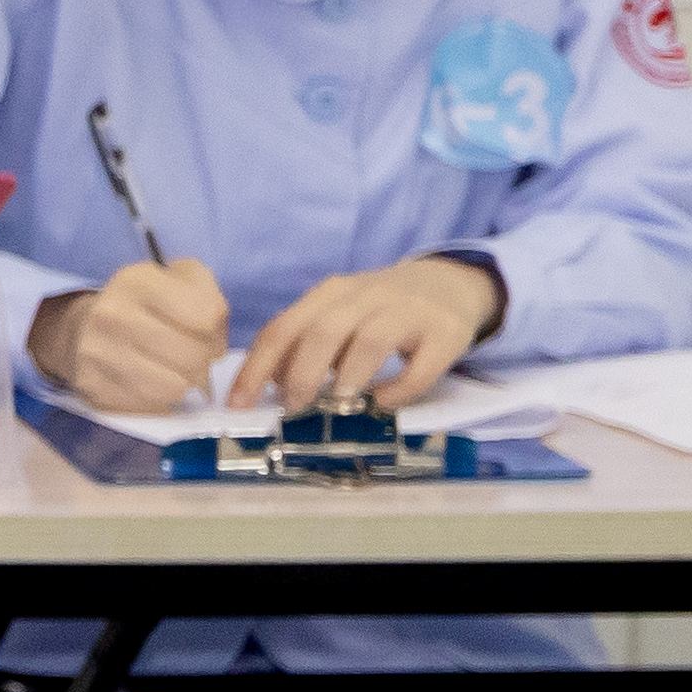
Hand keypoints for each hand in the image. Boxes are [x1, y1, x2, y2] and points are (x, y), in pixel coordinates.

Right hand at [39, 255, 227, 413]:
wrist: (84, 327)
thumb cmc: (144, 305)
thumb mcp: (178, 280)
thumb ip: (210, 300)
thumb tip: (215, 349)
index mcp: (137, 281)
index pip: (207, 316)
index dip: (215, 328)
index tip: (204, 329)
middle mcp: (112, 314)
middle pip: (193, 356)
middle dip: (202, 360)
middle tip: (193, 356)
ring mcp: (98, 353)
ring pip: (174, 387)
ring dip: (183, 383)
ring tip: (173, 370)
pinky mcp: (93, 387)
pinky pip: (151, 406)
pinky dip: (159, 399)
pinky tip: (151, 382)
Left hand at [241, 252, 504, 408]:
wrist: (451, 283)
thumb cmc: (380, 309)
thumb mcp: (338, 315)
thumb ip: (303, 343)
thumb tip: (267, 383)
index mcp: (331, 294)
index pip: (282, 328)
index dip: (256, 369)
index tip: (239, 405)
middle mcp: (366, 296)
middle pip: (323, 332)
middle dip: (301, 374)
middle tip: (293, 407)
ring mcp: (408, 313)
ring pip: (369, 341)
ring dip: (347, 377)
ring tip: (337, 406)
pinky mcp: (445, 334)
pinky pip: (421, 366)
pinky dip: (399, 389)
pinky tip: (384, 403)